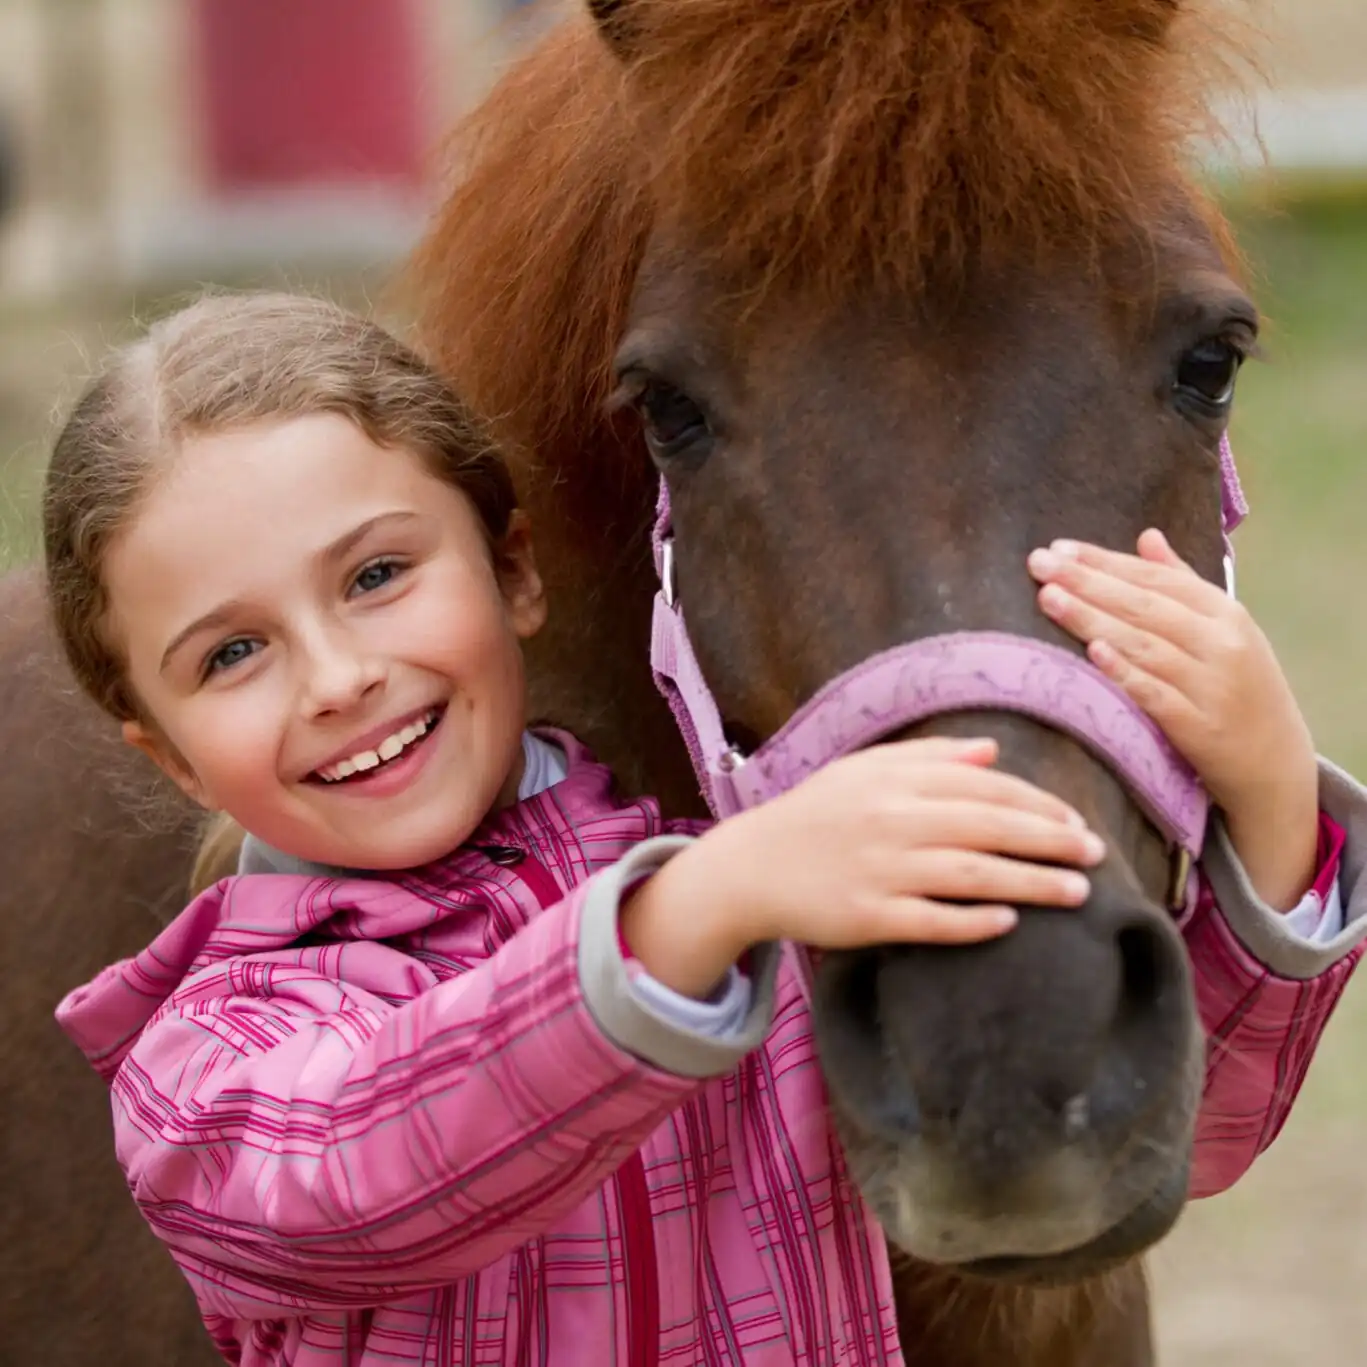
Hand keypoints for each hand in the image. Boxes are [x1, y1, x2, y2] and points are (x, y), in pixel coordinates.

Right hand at [620, 737, 1105, 999]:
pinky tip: (1008, 924)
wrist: (751, 867)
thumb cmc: (815, 815)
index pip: (985, 788)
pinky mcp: (866, 916)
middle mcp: (892, 820)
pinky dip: (971, 922)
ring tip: (1078, 893)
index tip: (1077, 820)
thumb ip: (929, 757)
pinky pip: (930, 920)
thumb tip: (992, 752)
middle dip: (1051, 840)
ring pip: (970, 874)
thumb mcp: (864, 770)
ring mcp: (879, 870)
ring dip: (1030, 883)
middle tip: (1097, 854)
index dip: (1039, 802)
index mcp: (896, 781)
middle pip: (989, 827)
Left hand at [1027, 529, 1318, 909]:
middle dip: (1087, 582)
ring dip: (1092, 619)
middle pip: (1144, 606)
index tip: (1059, 547)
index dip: (1106, 561)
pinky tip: (1093, 652)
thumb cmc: (1238, 687)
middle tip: (1040, 563)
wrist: (1274, 762)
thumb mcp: (1224, 631)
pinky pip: (1155, 696)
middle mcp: (1222, 644)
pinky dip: (1125, 673)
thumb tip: (1147, 537)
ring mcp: (1212, 686)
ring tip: (1048, 598)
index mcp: (1226, 613)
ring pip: (1144, 645)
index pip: (1157, 579)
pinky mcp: (1200, 728)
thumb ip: (1182, 583)